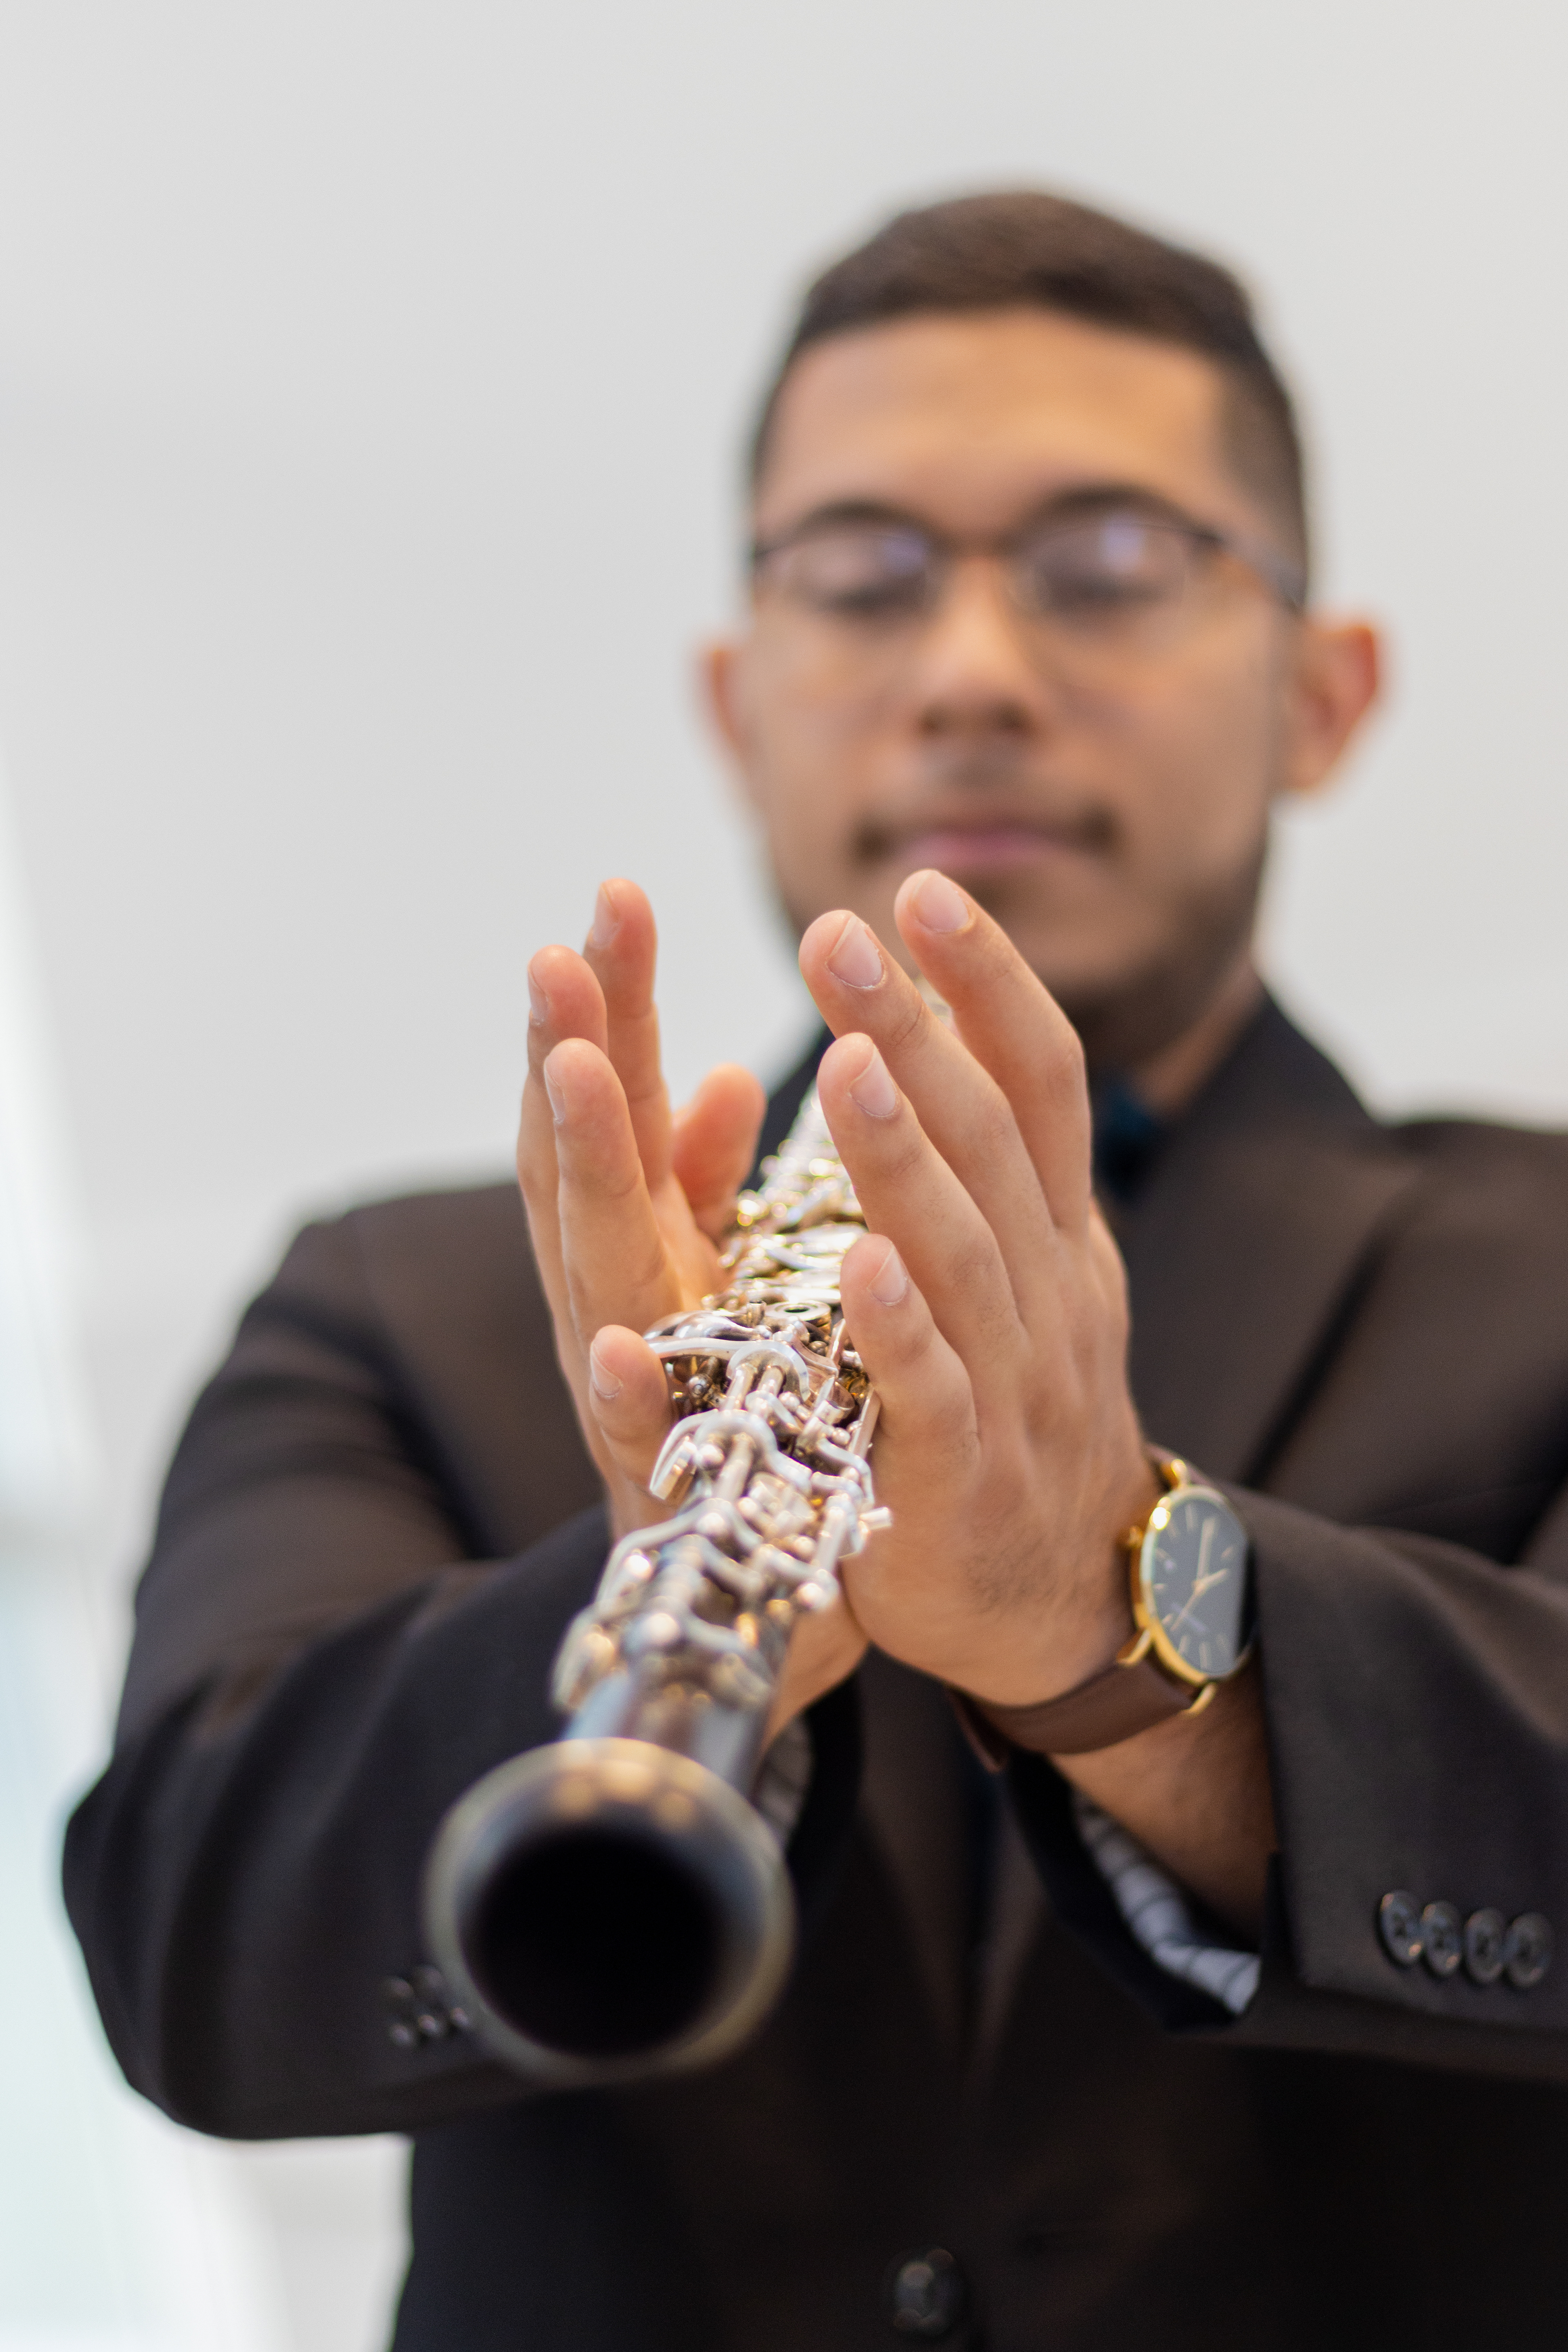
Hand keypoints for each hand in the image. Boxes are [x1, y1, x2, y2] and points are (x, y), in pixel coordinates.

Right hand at [516, 879, 866, 1734]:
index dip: (610, 1004)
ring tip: (564, 1070)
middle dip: (569, 1052)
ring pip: (591, 1270)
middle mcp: (618, 1301)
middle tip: (558, 946)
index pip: (614, 1104)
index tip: (617, 895)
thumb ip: (705, 1181)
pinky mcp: (661, 1490)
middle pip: (581, 1161)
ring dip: (578, 1172)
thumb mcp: (725, 1274)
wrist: (747, 1585)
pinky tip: (622, 1344)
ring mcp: (629, 1392)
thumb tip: (720, 1075)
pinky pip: (641, 1439)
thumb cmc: (739, 1406)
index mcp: (643, 1244)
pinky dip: (630, 1390)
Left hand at [797, 867, 1158, 1707]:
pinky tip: (856, 1261)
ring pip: (962, 1254)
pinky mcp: (958, 1479)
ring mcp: (1013, 1386)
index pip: (1040, 1083)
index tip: (924, 891)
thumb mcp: (1030, 1275)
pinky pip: (929, 1392)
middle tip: (836, 933)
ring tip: (846, 1060)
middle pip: (993, 1145)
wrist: (1060, 1593)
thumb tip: (940, 1029)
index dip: (990, 986)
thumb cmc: (1017, 1408)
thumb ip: (994, 1169)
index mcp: (1057, 1236)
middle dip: (918, 1034)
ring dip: (902, 1156)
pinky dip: (898, 1326)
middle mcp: (1049, 1292)